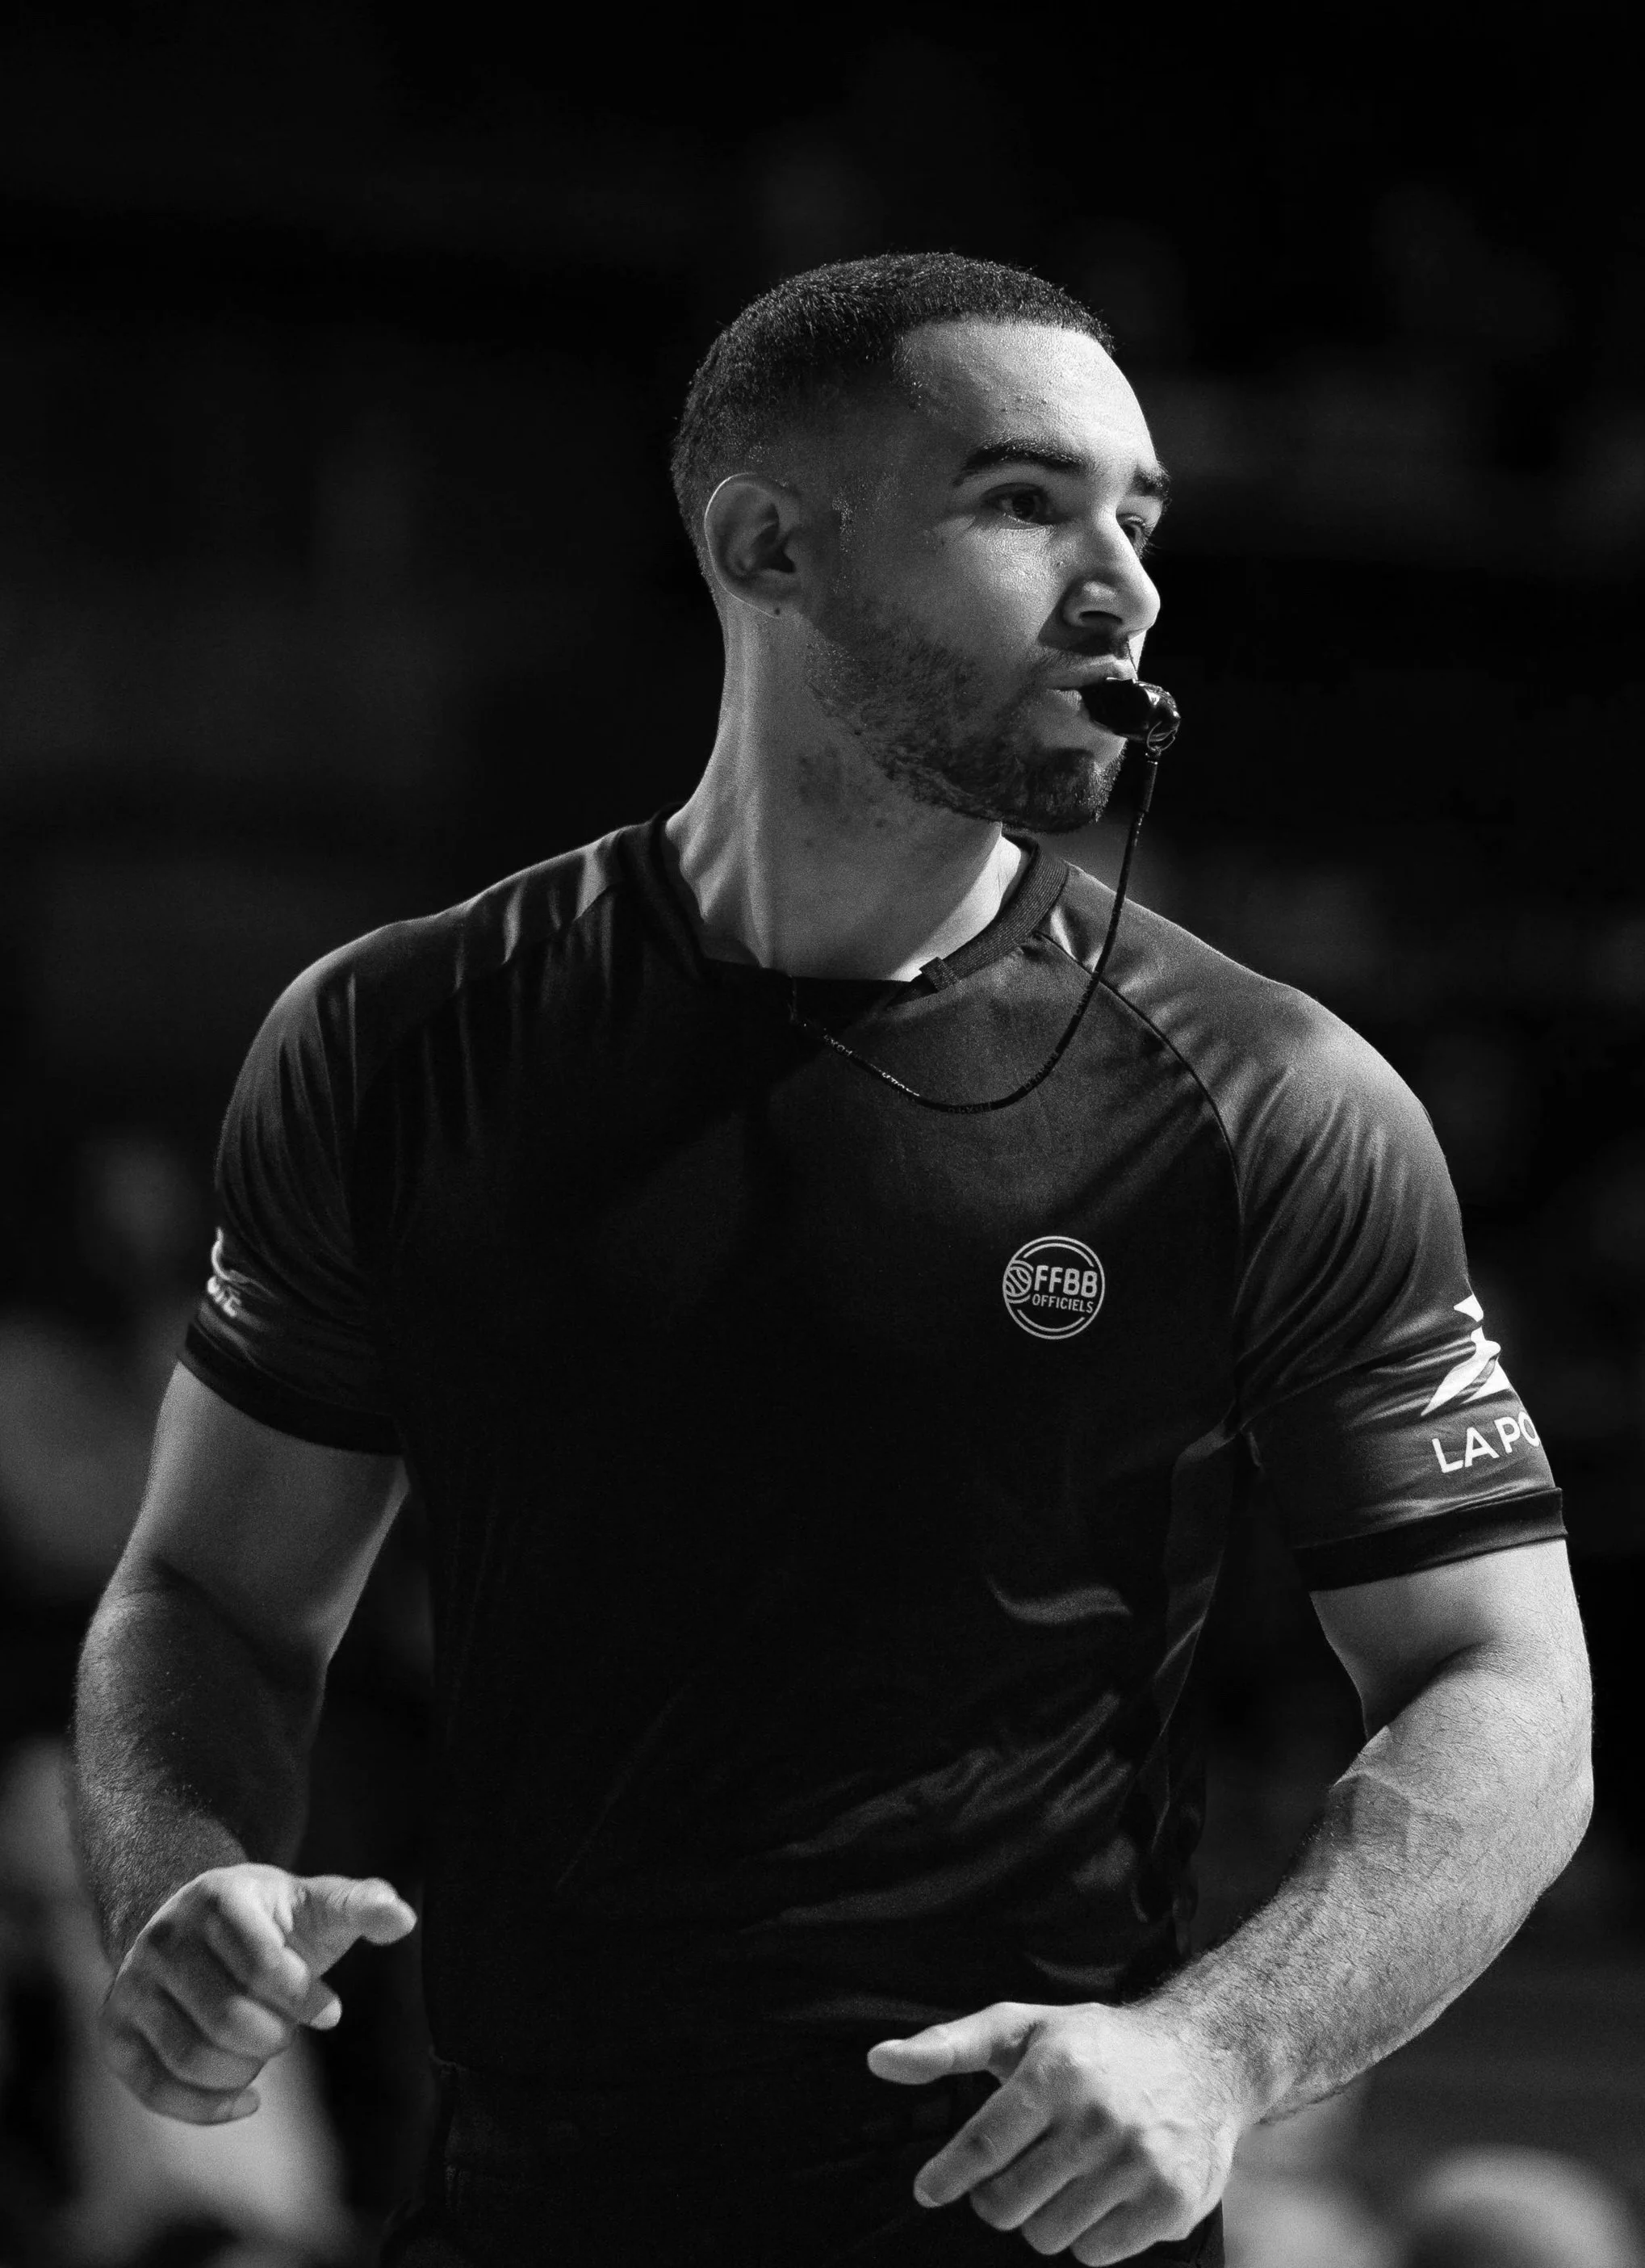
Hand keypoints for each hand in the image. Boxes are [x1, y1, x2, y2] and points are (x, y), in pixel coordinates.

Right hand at [100, 1864, 416, 2123]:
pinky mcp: (115, 2030)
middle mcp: (164, 1937)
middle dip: (274, 2037)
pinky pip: (154, 2088)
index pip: (263, 1967)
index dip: (305, 2000)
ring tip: (263, 2051)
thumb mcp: (316, 1903)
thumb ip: (362, 1906)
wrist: (195, 1925)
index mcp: (219, 1898)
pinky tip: (246, 2101)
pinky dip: (205, 2108)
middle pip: (227, 2019)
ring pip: (190, 2056)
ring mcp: (133, 1984)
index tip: (330, 2010)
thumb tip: (403, 1920)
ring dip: (243, 2070)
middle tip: (288, 2031)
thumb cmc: (273, 1921)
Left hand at [867, 1999, 1245, 2264]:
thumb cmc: (1093, 2046)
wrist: (1201, 2058)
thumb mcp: (1021, 2027)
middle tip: (1016, 2172)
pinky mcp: (1169, 2203)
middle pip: (1009, 2203)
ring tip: (1065, 2176)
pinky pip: (1096, 2255)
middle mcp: (1097, 2117)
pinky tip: (1103, 2193)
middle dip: (999, 2196)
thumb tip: (877, 2060)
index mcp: (1055, 2071)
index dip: (947, 2176)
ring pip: (1049, 2236)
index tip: (928, 2190)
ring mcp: (1138, 2163)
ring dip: (1045, 2216)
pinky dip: (1089, 2235)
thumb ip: (947, 2045)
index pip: (982, 2145)